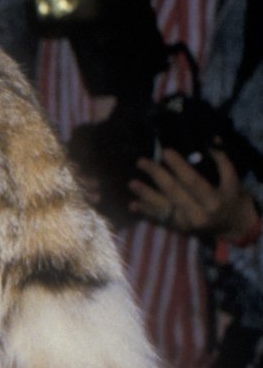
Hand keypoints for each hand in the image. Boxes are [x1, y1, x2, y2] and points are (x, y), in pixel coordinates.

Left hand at [129, 146, 256, 242]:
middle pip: (173, 192)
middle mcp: (198, 215)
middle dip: (156, 176)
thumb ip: (221, 160)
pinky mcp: (179, 229)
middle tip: (142, 162)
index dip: (178, 166)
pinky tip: (134, 204)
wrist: (234, 226)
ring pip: (162, 208)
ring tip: (132, 184)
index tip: (165, 152)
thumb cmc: (233, 198)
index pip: (192, 181)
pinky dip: (147, 212)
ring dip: (145, 195)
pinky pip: (161, 219)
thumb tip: (210, 139)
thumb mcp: (233, 179)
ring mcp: (187, 224)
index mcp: (213, 201)